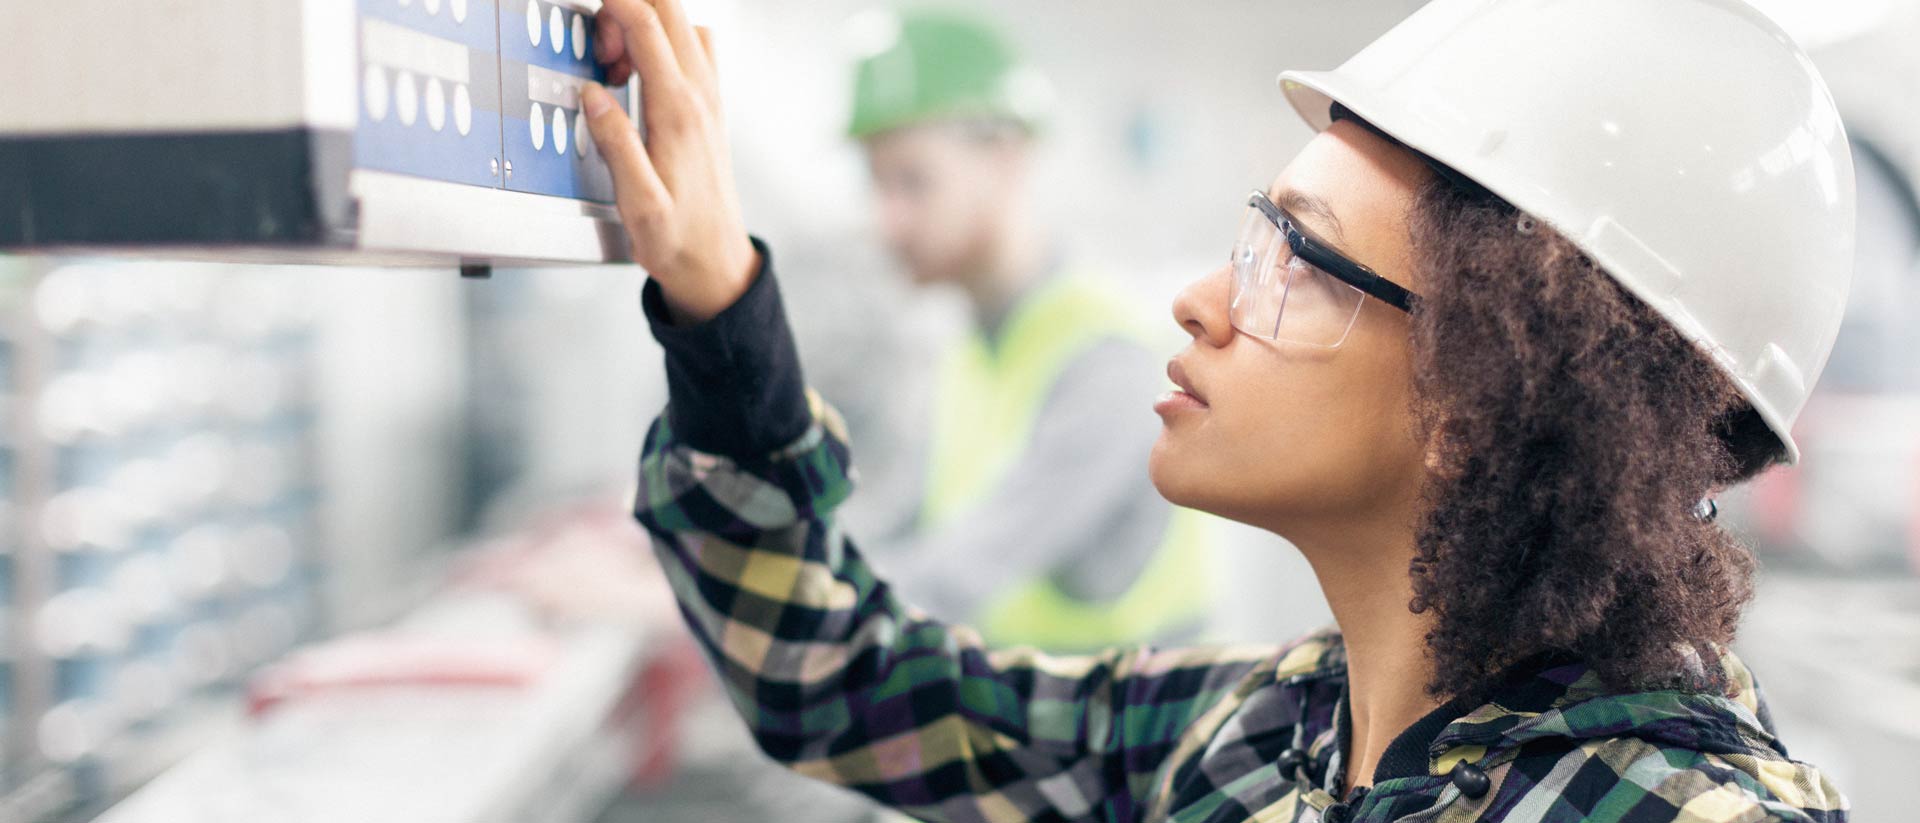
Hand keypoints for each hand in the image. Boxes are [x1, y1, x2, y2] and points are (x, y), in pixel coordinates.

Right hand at [584, 0, 757, 324]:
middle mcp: (701, 97)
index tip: (588, 15)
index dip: (614, 5)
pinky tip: (641, 78)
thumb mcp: (637, 203)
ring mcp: (710, 99)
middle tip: (601, 52)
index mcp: (677, 112)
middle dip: (627, 10)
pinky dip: (665, 46)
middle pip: (670, 10)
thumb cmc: (676, 239)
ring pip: (685, 25)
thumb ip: (615, 144)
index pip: (648, 26)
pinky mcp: (711, 108)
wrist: (715, 262)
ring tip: (617, 69)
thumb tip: (592, 94)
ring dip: (647, 27)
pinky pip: (695, 51)